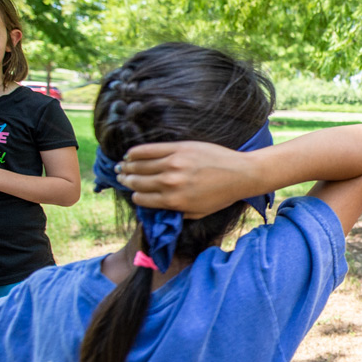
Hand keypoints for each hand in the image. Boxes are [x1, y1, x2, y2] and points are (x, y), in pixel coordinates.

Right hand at [116, 141, 261, 217]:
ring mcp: (173, 164)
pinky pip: (149, 149)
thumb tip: (158, 209)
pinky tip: (130, 153)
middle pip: (137, 182)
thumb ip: (177, 212)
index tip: (134, 192)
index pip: (142, 199)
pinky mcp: (178, 149)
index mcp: (173, 201)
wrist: (240, 174)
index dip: (136, 196)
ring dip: (127, 166)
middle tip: (121, 177)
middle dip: (126, 180)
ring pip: (139, 165)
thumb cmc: (221, 196)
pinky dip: (136, 152)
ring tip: (122, 165)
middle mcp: (170, 183)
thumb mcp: (198, 212)